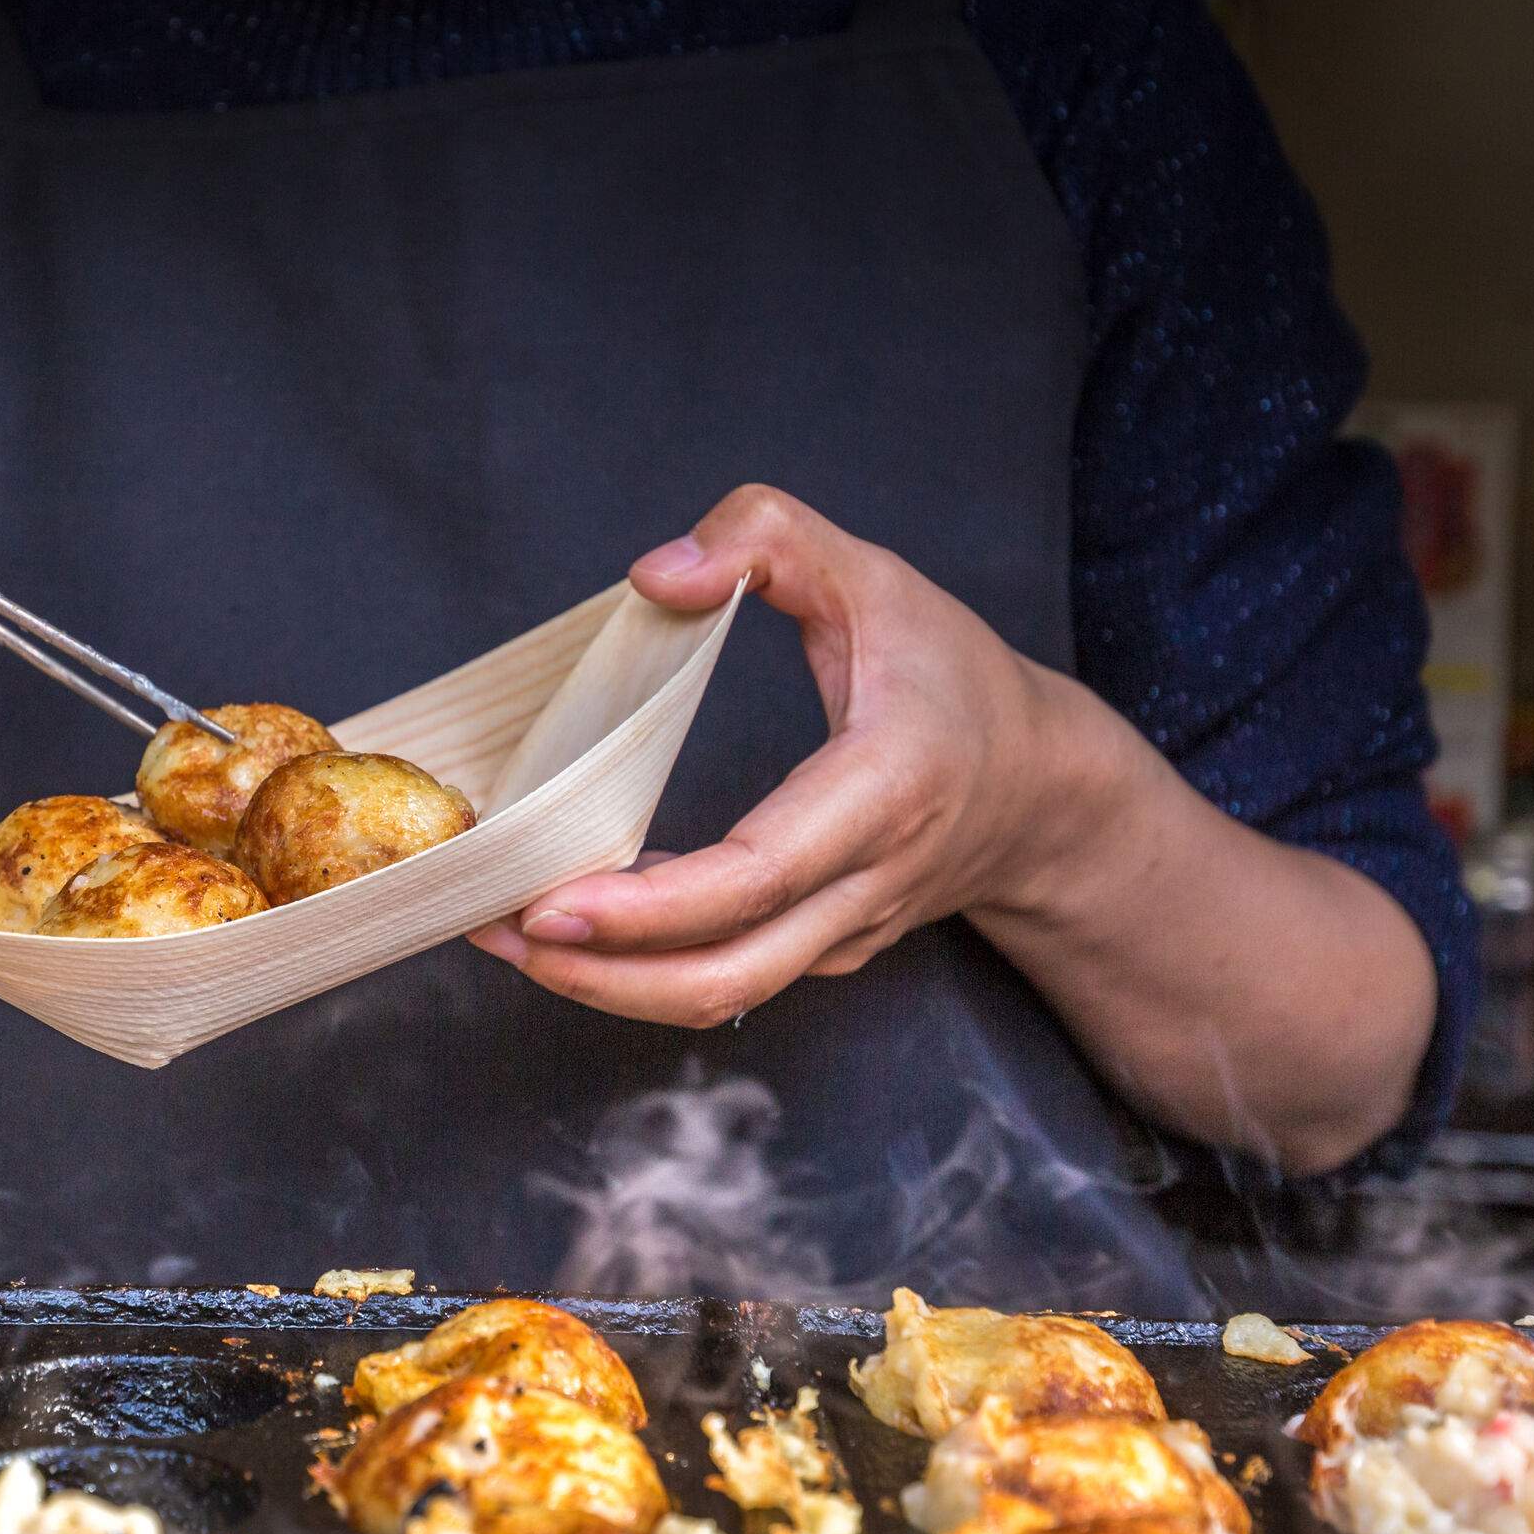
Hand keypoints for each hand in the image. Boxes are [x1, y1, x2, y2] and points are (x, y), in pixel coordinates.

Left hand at [470, 485, 1117, 1027]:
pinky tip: (567, 933)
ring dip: (605, 985)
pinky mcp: (820, 954)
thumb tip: (656, 574)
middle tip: (493, 927)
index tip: (551, 901)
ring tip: (502, 936)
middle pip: (729, 973)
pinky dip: (641, 972)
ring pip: (721, 996)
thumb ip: (767, 537)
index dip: (651, 907)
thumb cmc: (950, 676)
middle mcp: (869, 883)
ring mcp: (845, 934)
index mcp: (887, 789)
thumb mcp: (874, 576)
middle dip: (600, 973)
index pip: (761, 875)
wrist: (1041, 788)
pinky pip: (727, 981)